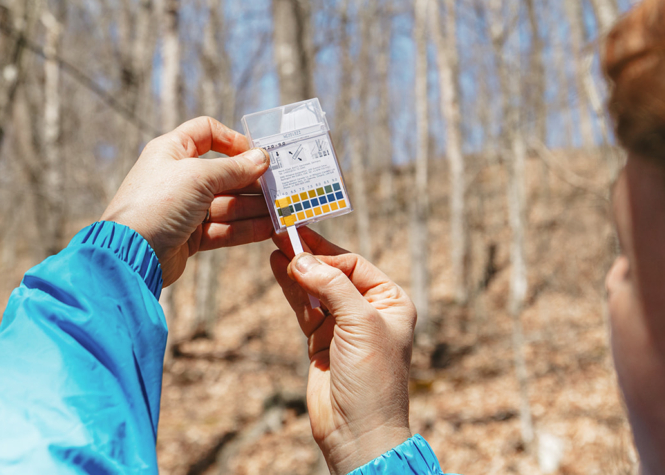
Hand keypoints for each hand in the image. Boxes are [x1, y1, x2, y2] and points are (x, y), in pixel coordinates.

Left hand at [102, 116, 274, 285]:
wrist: (130, 254)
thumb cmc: (158, 203)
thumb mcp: (199, 177)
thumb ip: (234, 168)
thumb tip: (261, 158)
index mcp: (173, 151)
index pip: (206, 133)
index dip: (232, 140)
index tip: (256, 154)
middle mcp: (179, 177)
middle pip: (224, 172)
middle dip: (252, 180)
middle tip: (281, 186)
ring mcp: (185, 208)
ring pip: (228, 203)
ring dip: (255, 206)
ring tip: (281, 210)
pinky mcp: (190, 235)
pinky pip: (224, 227)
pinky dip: (246, 227)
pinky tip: (269, 228)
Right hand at [270, 228, 415, 474]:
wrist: (358, 431)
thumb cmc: (372, 378)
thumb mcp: (359, 324)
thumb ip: (331, 287)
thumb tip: (302, 259)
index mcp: (391, 302)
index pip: (355, 265)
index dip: (327, 253)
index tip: (299, 239)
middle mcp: (369, 311)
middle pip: (334, 273)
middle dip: (310, 256)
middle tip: (281, 233)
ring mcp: (344, 327)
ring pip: (316, 289)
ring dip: (296, 269)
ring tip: (273, 245)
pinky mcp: (322, 342)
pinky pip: (305, 308)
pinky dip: (291, 289)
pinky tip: (278, 269)